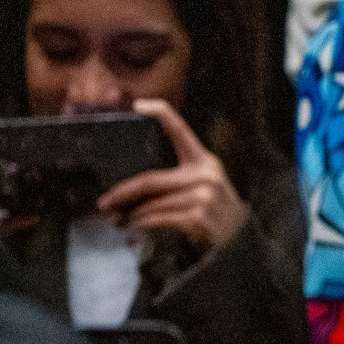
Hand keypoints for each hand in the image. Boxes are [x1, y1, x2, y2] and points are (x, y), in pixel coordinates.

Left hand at [96, 99, 248, 249]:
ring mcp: (202, 196)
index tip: (139, 104)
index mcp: (203, 160)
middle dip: (123, 193)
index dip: (161, 113)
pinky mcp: (197, 217)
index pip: (181, 131)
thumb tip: (131, 193)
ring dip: (131, 215)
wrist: (239, 238)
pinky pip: (158, 219)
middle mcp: (204, 174)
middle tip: (104, 203)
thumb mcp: (204, 185)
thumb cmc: (213, 210)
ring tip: (119, 221)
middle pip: (151, 180)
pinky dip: (141, 225)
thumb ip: (175, 181)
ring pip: (152, 204)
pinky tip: (134, 229)